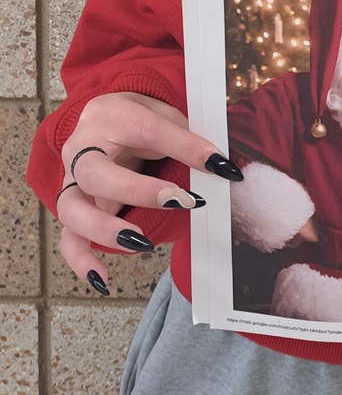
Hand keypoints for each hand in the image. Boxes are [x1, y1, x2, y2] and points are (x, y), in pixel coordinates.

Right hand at [56, 93, 241, 294]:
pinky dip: (82, 260)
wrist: (107, 119)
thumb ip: (187, 139)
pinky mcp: (73, 206)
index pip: (147, 130)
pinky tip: (103, 280)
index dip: (186, 147)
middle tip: (179, 201)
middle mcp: (82, 147)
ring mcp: (72, 179)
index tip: (219, 165)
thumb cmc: (139, 119)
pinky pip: (67, 237)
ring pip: (71, 208)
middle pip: (96, 173)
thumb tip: (220, 167)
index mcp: (111, 115)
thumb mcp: (166, 116)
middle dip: (138, 191)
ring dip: (105, 228)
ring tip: (139, 242)